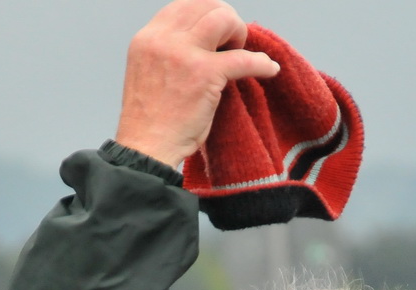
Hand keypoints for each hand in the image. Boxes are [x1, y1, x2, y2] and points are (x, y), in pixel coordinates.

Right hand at [114, 0, 279, 168]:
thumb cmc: (150, 121)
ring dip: (239, 32)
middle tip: (233, 44)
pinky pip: (243, 59)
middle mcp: (162, 39)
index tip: (218, 33)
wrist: (146, 149)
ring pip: (223, 18)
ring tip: (241, 53)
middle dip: (226, 20)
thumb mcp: (149, 72)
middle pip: (206, 6)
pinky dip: (261, 63)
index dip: (207, 14)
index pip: (184, 5)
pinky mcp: (204, 74)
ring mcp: (183, 54)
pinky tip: (269, 70)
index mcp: (147, 38)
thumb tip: (203, 42)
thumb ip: (169, 53)